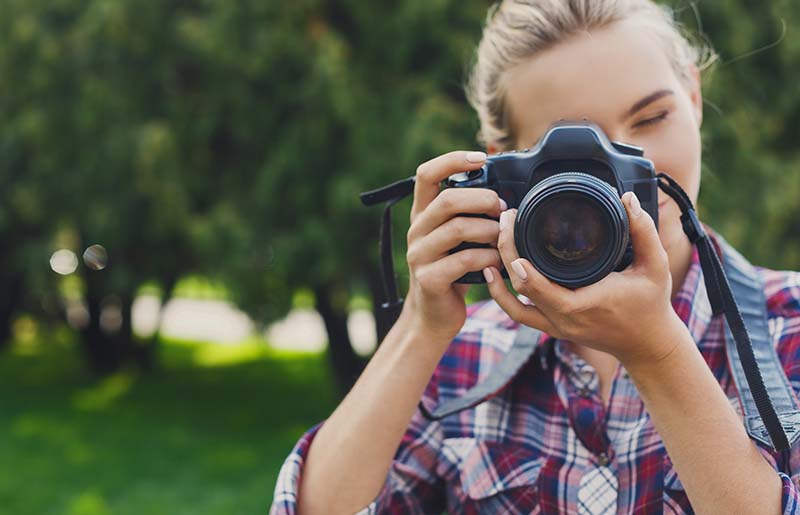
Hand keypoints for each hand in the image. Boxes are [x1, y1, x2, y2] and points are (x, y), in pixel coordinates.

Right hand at [401, 150, 505, 342]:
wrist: (433, 317)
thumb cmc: (452, 272)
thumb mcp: (455, 240)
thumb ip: (468, 216)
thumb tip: (503, 194)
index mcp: (422, 215)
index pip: (427, 174)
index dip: (452, 160)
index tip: (480, 158)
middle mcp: (416, 231)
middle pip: (447, 200)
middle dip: (482, 199)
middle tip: (502, 209)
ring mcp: (419, 255)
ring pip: (457, 228)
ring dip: (489, 230)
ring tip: (503, 238)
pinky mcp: (429, 279)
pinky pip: (465, 260)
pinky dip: (488, 257)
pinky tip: (498, 262)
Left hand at [483, 191, 683, 365]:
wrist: (648, 346)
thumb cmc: (651, 305)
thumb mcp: (654, 266)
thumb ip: (643, 232)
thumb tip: (628, 200)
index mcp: (579, 305)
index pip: (534, 283)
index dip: (516, 257)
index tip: (511, 226)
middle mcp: (561, 319)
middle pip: (519, 287)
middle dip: (505, 252)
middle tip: (504, 221)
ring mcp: (554, 327)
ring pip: (512, 306)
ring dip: (497, 278)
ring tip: (491, 246)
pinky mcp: (553, 328)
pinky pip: (519, 314)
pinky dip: (502, 296)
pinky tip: (492, 274)